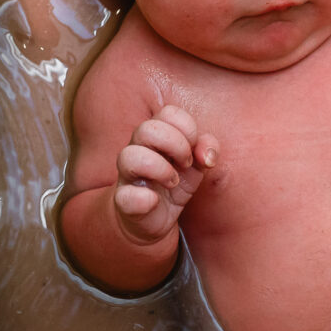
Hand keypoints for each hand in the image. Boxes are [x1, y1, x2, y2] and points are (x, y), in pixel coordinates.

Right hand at [115, 105, 218, 242]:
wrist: (154, 218)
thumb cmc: (174, 182)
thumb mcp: (197, 165)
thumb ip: (207, 150)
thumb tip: (207, 155)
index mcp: (156, 135)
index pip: (169, 113)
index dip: (188, 129)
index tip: (193, 149)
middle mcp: (137, 149)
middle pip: (147, 129)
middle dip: (176, 145)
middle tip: (186, 163)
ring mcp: (127, 175)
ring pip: (129, 156)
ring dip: (160, 169)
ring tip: (173, 182)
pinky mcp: (124, 201)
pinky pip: (124, 196)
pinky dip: (142, 199)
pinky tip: (155, 200)